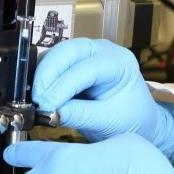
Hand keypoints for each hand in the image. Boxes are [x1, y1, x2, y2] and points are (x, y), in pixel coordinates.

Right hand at [32, 38, 173, 169]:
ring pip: (56, 54)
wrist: (137, 122)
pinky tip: (39, 95)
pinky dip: (43, 77)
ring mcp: (87, 54)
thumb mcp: (108, 121)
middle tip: (37, 99)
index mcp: (121, 63)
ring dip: (43, 75)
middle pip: (68, 51)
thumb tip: (47, 111)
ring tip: (36, 100)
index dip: (64, 85)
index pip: (88, 67)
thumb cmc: (132, 120)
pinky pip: (52, 63)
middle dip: (48, 74)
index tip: (46, 103)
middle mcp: (104, 51)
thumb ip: (78, 115)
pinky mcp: (73, 63)